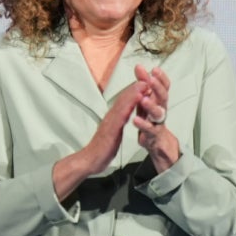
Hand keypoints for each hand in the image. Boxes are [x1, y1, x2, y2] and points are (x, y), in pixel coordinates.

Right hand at [53, 79, 154, 200]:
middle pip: (124, 98)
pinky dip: (130, 105)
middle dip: (135, 87)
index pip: (124, 101)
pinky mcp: (111, 129)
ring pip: (123, 103)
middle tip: (146, 76)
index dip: (134, 91)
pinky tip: (137, 100)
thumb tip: (121, 117)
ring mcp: (110, 122)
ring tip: (144, 82)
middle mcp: (111, 117)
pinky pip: (122, 115)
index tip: (144, 83)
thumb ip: (116, 124)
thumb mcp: (112, 133)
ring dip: (134, 92)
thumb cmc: (101, 149)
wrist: (90, 160)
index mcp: (113, 118)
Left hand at [131, 65, 178, 170]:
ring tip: (144, 98)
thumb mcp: (146, 103)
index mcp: (158, 102)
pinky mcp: (153, 136)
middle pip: (163, 97)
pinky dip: (143, 125)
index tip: (154, 69)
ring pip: (159, 114)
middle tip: (151, 78)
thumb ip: (143, 87)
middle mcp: (161, 111)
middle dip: (157, 87)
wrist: (157, 145)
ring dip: (152, 105)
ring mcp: (158, 124)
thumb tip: (140, 69)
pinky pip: (149, 130)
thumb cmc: (151, 122)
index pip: (163, 87)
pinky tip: (136, 120)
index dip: (160, 78)